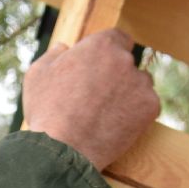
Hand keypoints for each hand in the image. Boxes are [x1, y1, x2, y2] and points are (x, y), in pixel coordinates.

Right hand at [22, 29, 159, 171]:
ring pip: (140, 84)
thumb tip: (63, 47)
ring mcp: (141, 84)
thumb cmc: (47, 111)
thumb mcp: (38, 75)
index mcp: (101, 45)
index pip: (118, 38)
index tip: (101, 65)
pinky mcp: (150, 108)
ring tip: (107, 113)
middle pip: (128, 62)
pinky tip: (116, 124)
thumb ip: (53, 55)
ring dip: (128, 93)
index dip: (109, 51)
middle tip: (99, 95)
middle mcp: (125, 60)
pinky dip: (135, 113)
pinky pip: (146, 106)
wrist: (63, 150)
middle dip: (116, 74)